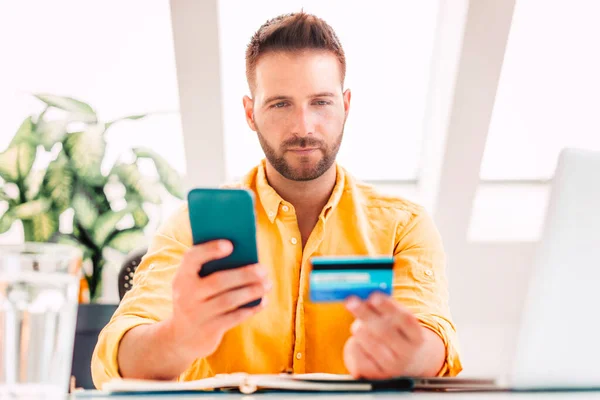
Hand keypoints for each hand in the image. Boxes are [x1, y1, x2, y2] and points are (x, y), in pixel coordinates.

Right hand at [165, 240, 270, 361]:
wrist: (181, 339)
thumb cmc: (196, 300)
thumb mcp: (194, 284)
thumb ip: (211, 269)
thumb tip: (246, 257)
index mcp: (182, 277)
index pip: (191, 258)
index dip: (209, 250)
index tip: (230, 244)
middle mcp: (186, 295)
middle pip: (218, 281)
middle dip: (244, 274)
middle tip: (263, 269)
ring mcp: (196, 315)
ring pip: (229, 300)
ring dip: (252, 291)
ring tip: (267, 284)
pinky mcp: (209, 331)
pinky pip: (234, 317)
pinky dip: (251, 308)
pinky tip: (263, 301)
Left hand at [343, 292, 431, 378]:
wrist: (406, 363)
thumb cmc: (398, 334)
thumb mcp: (398, 321)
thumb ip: (384, 308)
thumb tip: (363, 296)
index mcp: (417, 337)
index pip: (405, 319)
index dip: (389, 307)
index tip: (373, 296)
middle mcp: (407, 354)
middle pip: (383, 331)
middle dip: (365, 313)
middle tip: (351, 301)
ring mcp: (392, 367)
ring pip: (368, 342)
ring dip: (358, 328)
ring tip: (358, 324)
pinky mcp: (375, 375)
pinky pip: (358, 355)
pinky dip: (354, 344)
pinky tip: (358, 341)